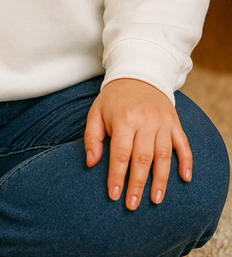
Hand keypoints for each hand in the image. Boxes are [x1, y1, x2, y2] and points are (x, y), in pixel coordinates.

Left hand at [84, 78, 191, 209]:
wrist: (138, 74)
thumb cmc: (114, 98)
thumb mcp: (96, 112)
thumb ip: (92, 137)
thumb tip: (91, 163)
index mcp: (124, 119)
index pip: (121, 153)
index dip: (118, 176)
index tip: (114, 195)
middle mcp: (145, 121)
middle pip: (142, 158)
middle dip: (138, 184)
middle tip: (132, 204)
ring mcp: (162, 121)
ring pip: (164, 155)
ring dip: (161, 179)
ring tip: (156, 199)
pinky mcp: (174, 122)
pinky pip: (183, 143)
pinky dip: (186, 161)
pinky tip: (185, 178)